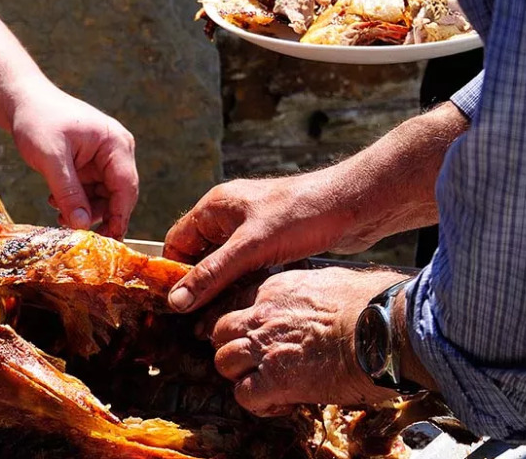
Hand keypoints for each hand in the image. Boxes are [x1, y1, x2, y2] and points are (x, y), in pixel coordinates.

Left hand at [10, 84, 137, 238]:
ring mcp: (104, 159)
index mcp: (116, 143)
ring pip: (103, 197)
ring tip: (58, 213)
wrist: (22, 101)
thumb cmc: (38, 121)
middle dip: (98, 215)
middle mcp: (116, 151)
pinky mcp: (90, 165)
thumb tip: (82, 226)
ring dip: (84, 210)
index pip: (126, 187)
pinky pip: (90, 192)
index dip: (119, 216)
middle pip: (118, 195)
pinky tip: (55, 201)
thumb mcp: (51, 159)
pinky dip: (76, 201)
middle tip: (77, 233)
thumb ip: (68, 193)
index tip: (109, 241)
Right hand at [166, 103, 468, 312]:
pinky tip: (248, 302)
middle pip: (198, 253)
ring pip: (224, 262)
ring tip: (221, 315)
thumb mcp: (251, 247)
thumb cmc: (301, 214)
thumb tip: (176, 301)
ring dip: (222, 285)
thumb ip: (212, 274)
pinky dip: (243, 282)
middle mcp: (229, 214)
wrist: (354, 204)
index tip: (172, 306)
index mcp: (215, 206)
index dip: (171, 272)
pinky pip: (247, 264)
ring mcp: (252, 227)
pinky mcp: (273, 240)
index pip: (176, 241)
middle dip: (197, 283)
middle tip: (196, 319)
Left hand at [209, 267, 405, 415]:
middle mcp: (263, 315)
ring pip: (224, 361)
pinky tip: (278, 403)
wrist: (385, 327)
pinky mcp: (276, 380)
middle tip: (253, 359)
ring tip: (264, 382)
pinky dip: (257, 403)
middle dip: (233, 345)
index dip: (246, 323)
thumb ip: (315, 289)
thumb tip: (327, 295)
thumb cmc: (374, 302)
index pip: (241, 304)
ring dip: (240, 375)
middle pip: (222, 331)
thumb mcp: (334, 280)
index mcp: (277, 289)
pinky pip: (244, 395)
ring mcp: (265, 348)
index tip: (257, 334)